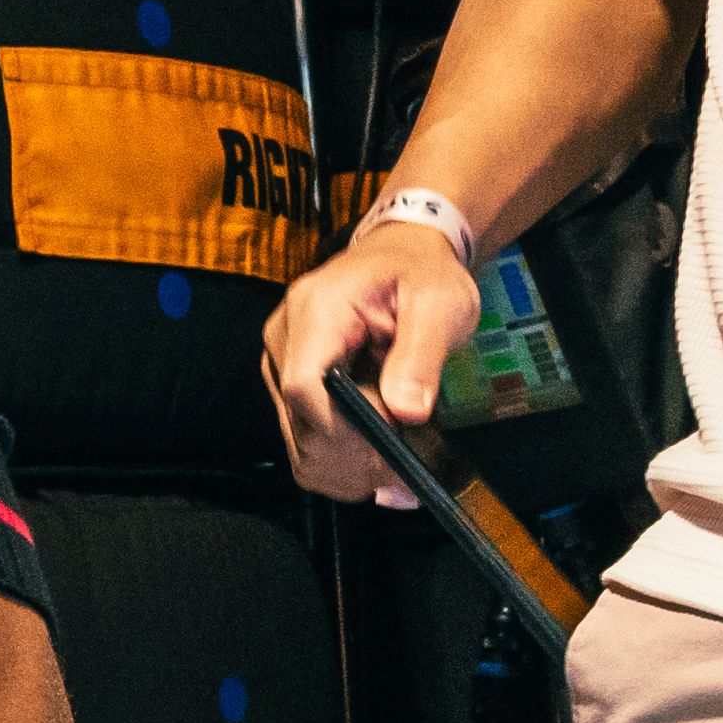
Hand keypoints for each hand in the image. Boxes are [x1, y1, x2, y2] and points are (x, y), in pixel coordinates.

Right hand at [262, 210, 485, 506]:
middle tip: (407, 454)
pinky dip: (341, 464)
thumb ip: (421, 356)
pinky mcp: (289, 387)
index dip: (344, 426)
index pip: (303, 386)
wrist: (404, 257)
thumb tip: (406, 412)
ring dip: (350, 465)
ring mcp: (281, 364)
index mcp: (315, 311)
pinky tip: (373, 455)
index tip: (391, 436)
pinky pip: (304, 445)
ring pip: (300, 443)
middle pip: (300, 422)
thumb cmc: (422, 273)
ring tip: (396, 454)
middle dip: (355, 453)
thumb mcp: (440, 303)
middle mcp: (284, 338)